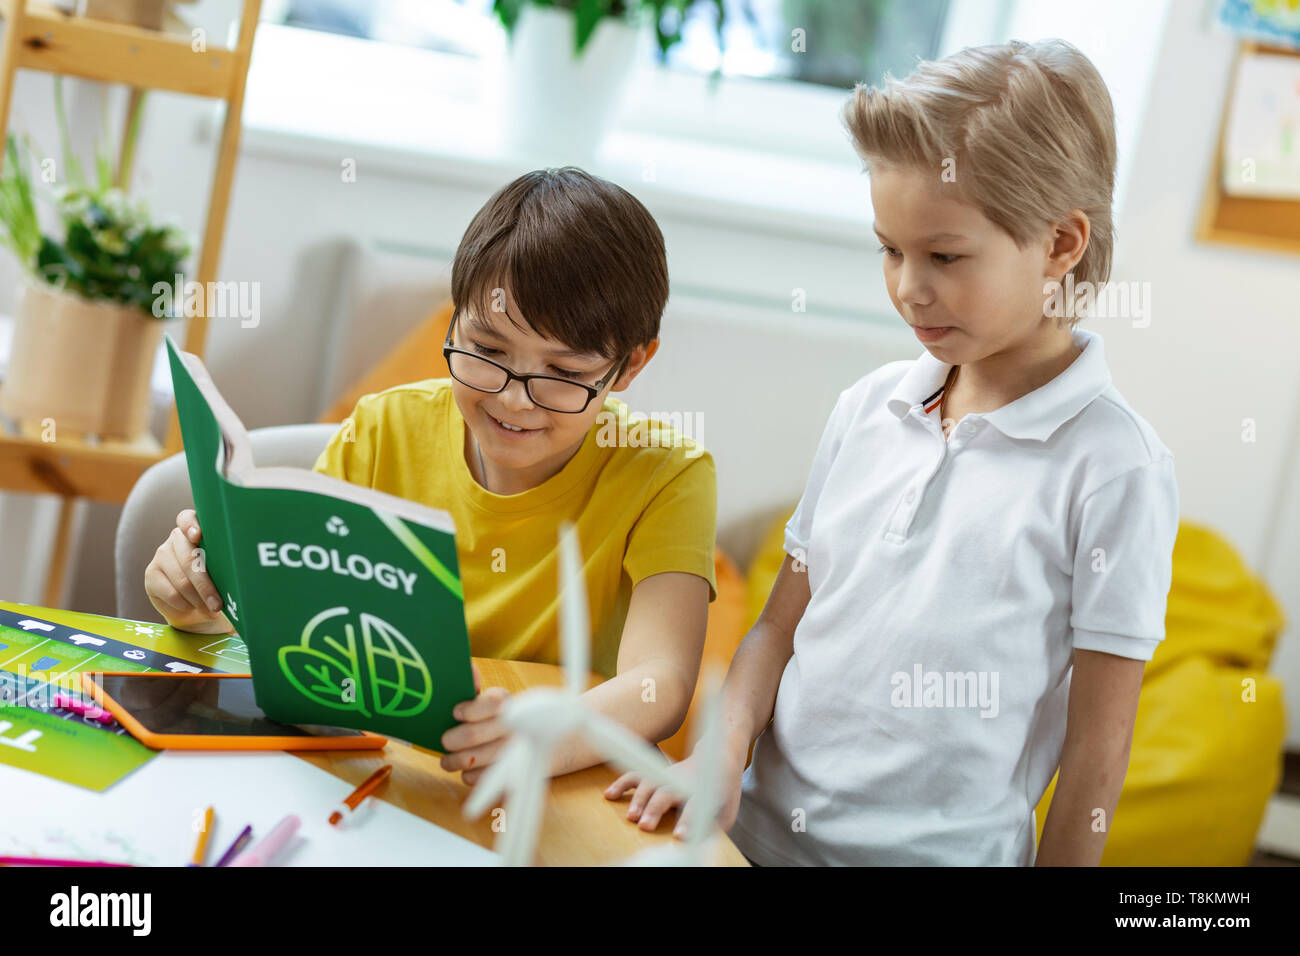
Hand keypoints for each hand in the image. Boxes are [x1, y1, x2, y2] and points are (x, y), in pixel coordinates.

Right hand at [143, 509, 232, 633]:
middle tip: (218, 604)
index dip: (191, 526)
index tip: (198, 536)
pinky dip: (186, 605)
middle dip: (206, 585)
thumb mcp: (227, 572)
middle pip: (189, 559)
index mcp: (198, 530)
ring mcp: (161, 555)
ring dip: (198, 599)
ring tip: (211, 609)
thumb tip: (244, 569)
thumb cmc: (219, 584)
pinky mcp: (151, 574)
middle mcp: (177, 539)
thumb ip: (229, 564)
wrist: (198, 608)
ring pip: (181, 579)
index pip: (187, 518)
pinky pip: (170, 592)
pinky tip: (193, 607)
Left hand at [440, 663, 508, 786]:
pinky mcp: (512, 775)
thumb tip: (468, 668)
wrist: (543, 744)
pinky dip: (470, 775)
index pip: (493, 704)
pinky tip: (468, 769)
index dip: (472, 709)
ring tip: (447, 760)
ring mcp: (514, 753)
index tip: (456, 713)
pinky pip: (482, 778)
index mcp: (508, 704)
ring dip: (456, 761)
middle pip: (475, 734)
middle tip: (445, 740)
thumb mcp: (492, 702)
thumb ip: (474, 688)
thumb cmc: (501, 720)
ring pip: (475, 759)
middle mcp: (515, 727)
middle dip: (454, 739)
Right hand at [603, 746, 745, 838]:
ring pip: (650, 783)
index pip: (695, 807)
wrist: (719, 757)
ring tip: (631, 817)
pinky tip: (609, 795)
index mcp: (703, 791)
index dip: (687, 821)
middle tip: (645, 827)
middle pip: (667, 794)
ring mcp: (668, 775)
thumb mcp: (727, 811)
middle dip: (655, 810)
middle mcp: (683, 781)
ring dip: (639, 799)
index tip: (679, 836)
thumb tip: (702, 845)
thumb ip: (715, 827)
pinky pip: (636, 776)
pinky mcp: (656, 773)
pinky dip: (621, 784)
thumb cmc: (722, 792)